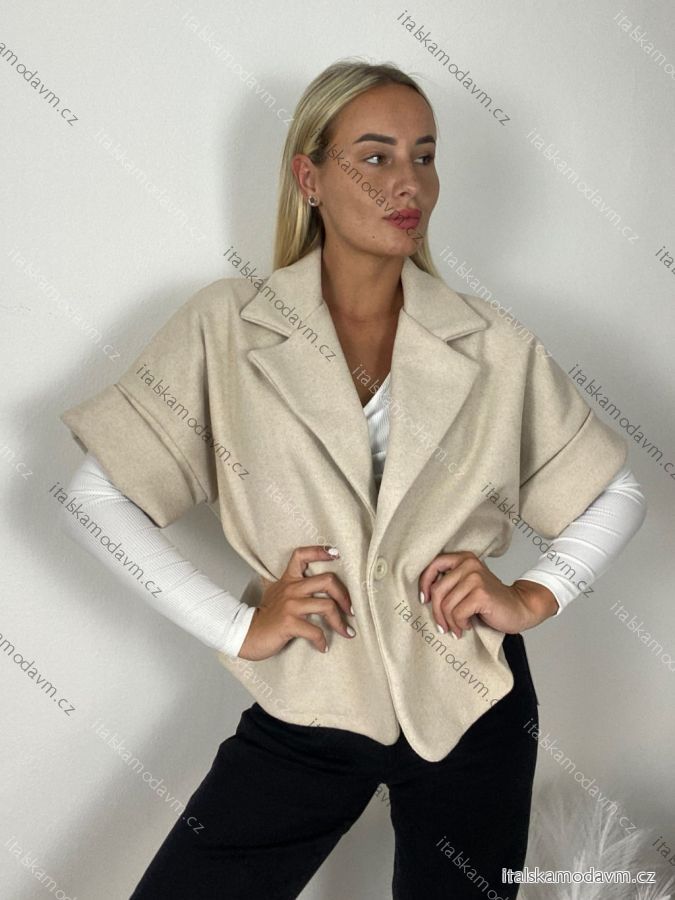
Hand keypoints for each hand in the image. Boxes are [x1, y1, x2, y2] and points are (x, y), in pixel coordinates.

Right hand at [237, 545, 355, 660]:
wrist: (246, 633)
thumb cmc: (267, 616)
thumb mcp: (278, 593)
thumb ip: (294, 586)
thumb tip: (317, 586)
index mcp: (288, 579)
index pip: (302, 555)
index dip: (320, 551)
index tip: (336, 554)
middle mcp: (291, 589)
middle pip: (327, 581)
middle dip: (345, 596)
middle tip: (351, 610)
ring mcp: (290, 606)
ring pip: (326, 606)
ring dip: (340, 622)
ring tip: (347, 632)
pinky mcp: (289, 623)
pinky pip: (315, 631)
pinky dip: (322, 641)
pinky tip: (323, 647)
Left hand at [418, 551, 558, 638]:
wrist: (519, 608)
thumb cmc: (489, 601)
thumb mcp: (466, 585)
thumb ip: (449, 583)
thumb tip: (423, 595)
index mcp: (463, 558)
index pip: (433, 565)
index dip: (424, 584)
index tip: (424, 599)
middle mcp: (469, 564)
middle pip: (437, 591)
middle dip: (437, 612)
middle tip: (442, 626)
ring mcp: (475, 578)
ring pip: (446, 605)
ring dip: (450, 622)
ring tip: (458, 627)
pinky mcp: (481, 594)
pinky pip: (457, 614)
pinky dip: (460, 624)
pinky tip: (468, 625)